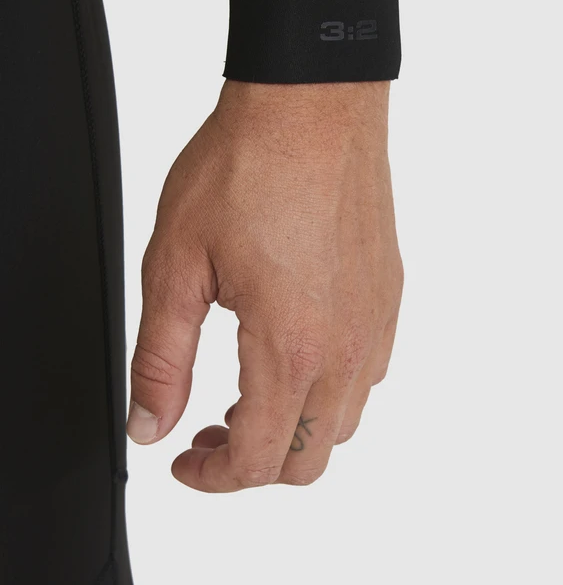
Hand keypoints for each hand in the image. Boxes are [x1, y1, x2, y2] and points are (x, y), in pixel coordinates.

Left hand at [127, 80, 403, 491]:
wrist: (310, 106)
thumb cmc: (248, 167)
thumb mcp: (177, 266)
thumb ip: (162, 359)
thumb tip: (152, 425)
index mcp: (291, 346)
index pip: (257, 460)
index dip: (211, 478)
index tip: (184, 461)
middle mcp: (347, 345)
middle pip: (310, 459)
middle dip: (253, 464)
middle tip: (209, 434)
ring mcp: (375, 320)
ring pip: (345, 421)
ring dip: (295, 428)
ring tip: (251, 393)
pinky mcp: (388, 294)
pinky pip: (369, 372)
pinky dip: (329, 389)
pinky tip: (294, 350)